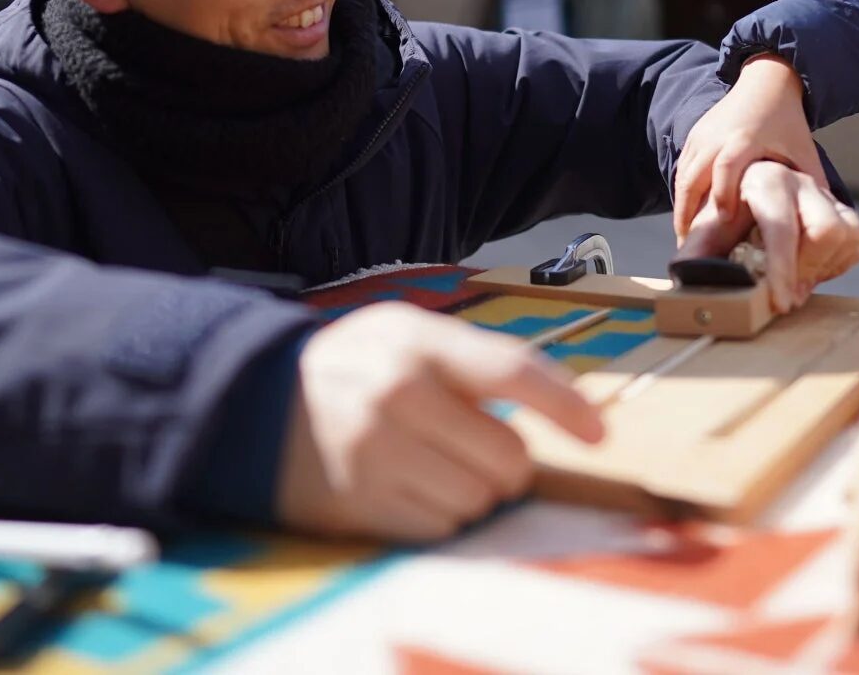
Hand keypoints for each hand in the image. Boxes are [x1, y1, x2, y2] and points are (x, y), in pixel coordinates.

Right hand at [276, 304, 603, 540]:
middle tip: (488, 454)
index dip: (565, 405)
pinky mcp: (361, 504)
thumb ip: (474, 360)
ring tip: (442, 466)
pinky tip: (416, 488)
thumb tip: (559, 405)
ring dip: (477, 493)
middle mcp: (397, 395)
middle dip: (512, 465)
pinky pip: (442, 528)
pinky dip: (443, 516)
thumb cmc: (358, 364)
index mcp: (417, 341)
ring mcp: (376, 454)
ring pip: (478, 500)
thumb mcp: (407, 331)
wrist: (260, 402)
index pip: (512, 370)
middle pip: (506, 457)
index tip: (598, 433)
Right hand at [673, 55, 824, 241]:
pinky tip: (689, 221)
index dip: (722, 194)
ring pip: (683, 178)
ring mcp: (701, 136)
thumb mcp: (804, 152)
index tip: (724, 222)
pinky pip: (682, 171)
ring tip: (688, 241)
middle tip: (692, 248)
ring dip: (682, 210)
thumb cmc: (788, 123)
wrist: (766, 83)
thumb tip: (825, 225)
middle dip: (689, 215)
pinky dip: (683, 197)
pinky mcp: (693, 137)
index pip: (725, 166)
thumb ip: (813, 186)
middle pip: (692, 178)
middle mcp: (717, 136)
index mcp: (745, 138)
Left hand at [677, 160, 858, 311]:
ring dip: (822, 269)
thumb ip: (696, 252)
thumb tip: (681, 276)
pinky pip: (856, 242)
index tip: (780, 303)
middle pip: (825, 230)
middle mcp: (801, 183)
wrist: (748, 197)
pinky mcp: (844, 212)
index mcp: (765, 181)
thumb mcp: (707, 230)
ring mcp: (826, 195)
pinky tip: (811, 269)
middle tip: (785, 294)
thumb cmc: (727, 216)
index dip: (782, 268)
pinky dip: (837, 265)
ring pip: (846, 235)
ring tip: (794, 280)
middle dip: (805, 270)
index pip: (781, 227)